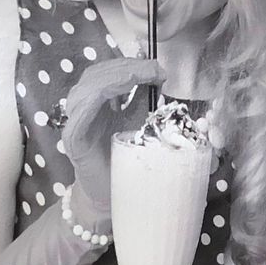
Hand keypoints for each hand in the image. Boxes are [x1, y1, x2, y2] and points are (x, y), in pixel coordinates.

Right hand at [61, 57, 161, 219]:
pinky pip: (83, 106)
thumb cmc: (132, 168)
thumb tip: (192, 106)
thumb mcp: (150, 133)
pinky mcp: (74, 137)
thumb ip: (162, 115)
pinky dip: (101, 91)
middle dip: (129, 66)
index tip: (159, 69)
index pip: (111, 71)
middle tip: (155, 70)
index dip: (133, 64)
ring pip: (91, 83)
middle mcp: (85, 109)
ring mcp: (77, 122)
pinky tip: (122, 88)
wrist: (112, 201)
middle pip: (101, 72)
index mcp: (101, 105)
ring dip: (118, 74)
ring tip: (143, 75)